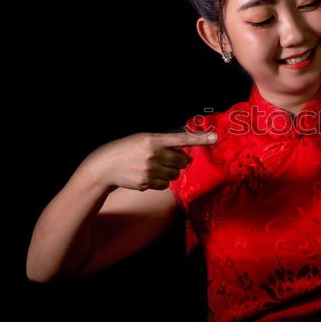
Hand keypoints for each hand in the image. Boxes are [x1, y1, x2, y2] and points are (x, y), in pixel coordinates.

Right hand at [81, 131, 216, 190]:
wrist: (105, 166)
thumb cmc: (127, 149)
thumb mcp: (144, 139)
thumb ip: (164, 143)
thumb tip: (184, 152)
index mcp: (153, 140)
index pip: (182, 138)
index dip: (200, 138)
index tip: (215, 137)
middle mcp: (153, 154)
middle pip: (182, 161)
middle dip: (179, 162)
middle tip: (167, 159)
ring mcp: (150, 170)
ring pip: (175, 175)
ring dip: (170, 172)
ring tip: (154, 168)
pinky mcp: (147, 183)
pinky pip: (165, 185)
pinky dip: (160, 182)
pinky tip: (147, 176)